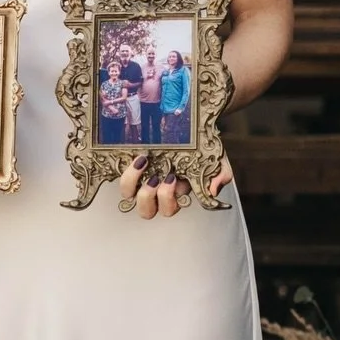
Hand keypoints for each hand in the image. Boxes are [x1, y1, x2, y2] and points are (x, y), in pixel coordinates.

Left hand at [118, 154, 233, 216]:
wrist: (191, 128)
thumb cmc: (203, 150)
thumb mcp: (216, 162)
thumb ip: (221, 176)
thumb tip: (212, 191)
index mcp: (176, 194)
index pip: (169, 208)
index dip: (168, 198)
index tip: (174, 178)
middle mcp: (156, 191)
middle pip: (146, 211)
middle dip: (149, 197)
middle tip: (156, 177)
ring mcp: (141, 180)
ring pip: (128, 196)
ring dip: (132, 182)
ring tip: (142, 162)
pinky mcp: (131, 167)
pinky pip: (119, 177)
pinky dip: (124, 170)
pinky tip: (134, 157)